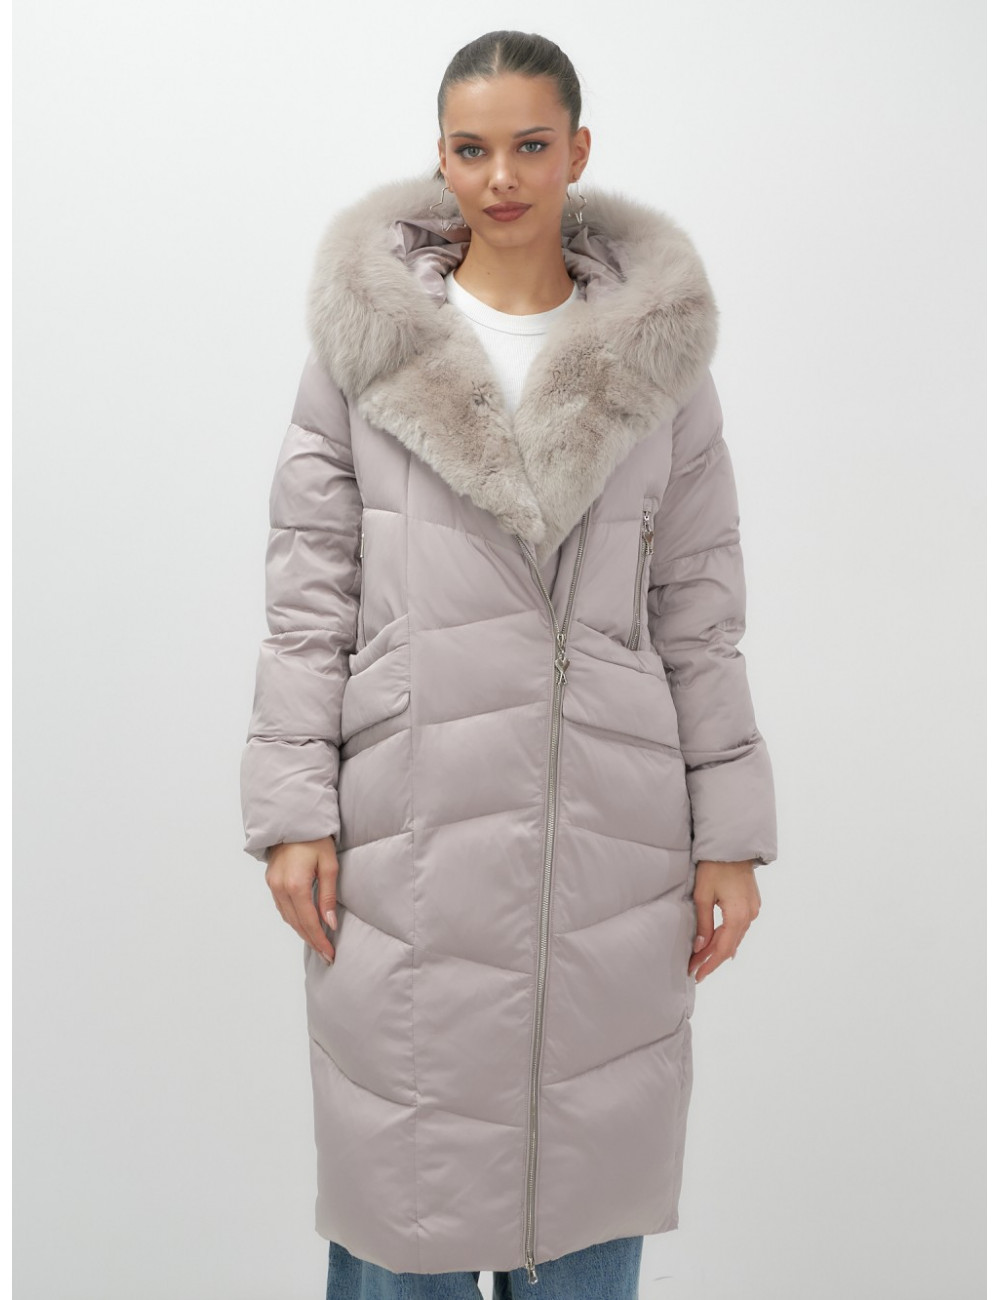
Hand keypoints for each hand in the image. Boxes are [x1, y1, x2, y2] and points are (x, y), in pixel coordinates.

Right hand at [264, 837, 339, 964]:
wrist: (293, 819)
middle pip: (297, 923)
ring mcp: (273, 885)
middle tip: (326, 955)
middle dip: (312, 941)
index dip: (320, 940)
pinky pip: (282, 907)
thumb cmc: (315, 839)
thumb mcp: (329, 864)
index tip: (330, 953)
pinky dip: (294, 919)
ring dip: (302, 932)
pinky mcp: (271, 881)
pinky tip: (304, 924)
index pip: (309, 921)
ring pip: (287, 917)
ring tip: (317, 943)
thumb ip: (328, 895)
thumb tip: (330, 922)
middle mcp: (280, 888)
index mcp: (296, 884)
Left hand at [687, 859, 760, 981]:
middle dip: (711, 958)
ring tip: (702, 959)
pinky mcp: (752, 903)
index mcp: (738, 916)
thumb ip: (703, 923)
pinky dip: (727, 936)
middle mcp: (749, 916)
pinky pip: (739, 927)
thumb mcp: (703, 895)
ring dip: (719, 948)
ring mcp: (753, 909)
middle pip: (730, 946)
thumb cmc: (714, 867)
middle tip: (694, 969)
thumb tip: (700, 947)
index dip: (709, 964)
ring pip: (735, 937)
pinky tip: (719, 943)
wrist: (732, 846)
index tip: (697, 975)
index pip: (723, 949)